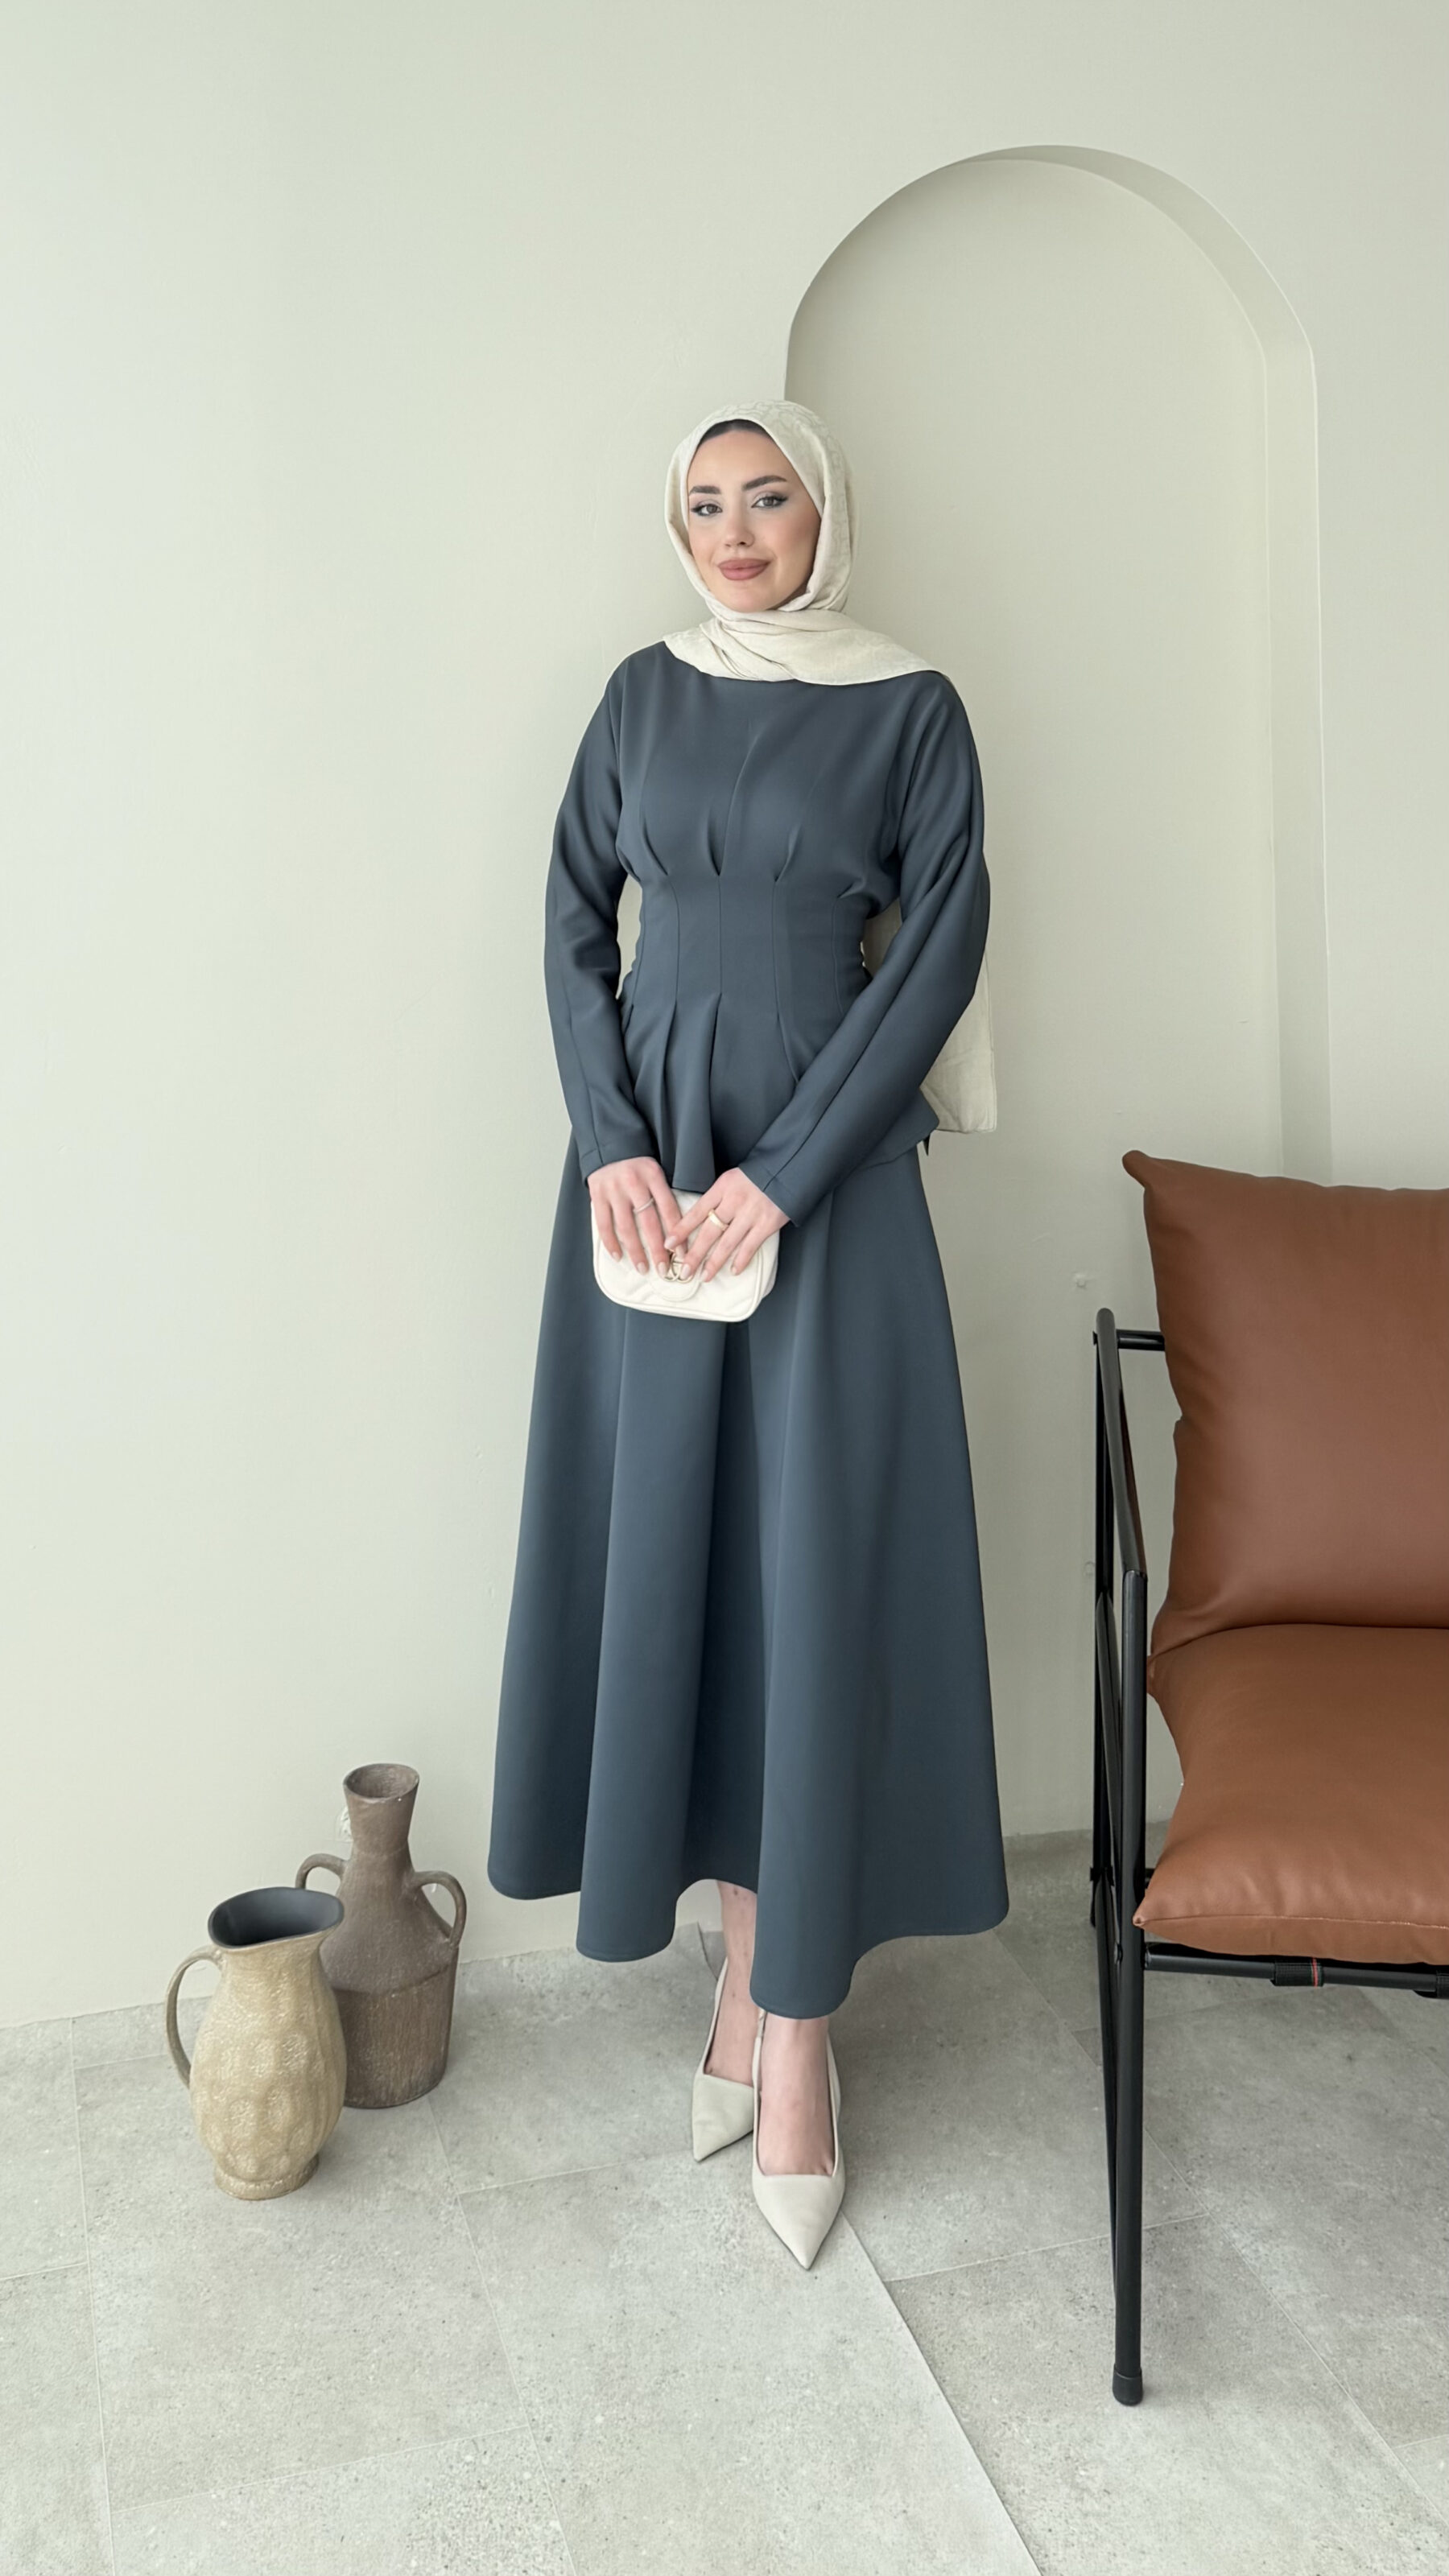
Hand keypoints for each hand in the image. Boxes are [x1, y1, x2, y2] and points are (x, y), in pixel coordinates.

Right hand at [588, 1158, 686, 1277]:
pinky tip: (618, 1256)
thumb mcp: (655, 1172)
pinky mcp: (598, 1195)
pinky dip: (611, 1243)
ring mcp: (614, 1190)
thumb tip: (677, 1230)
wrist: (609, 1145)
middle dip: (658, 1249)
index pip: (669, 1209)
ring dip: (635, 1251)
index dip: (677, 1234)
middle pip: (649, 1223)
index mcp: (653, 1176)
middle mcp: (634, 1183)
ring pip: (626, 1228)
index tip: (683, 1254)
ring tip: (643, 1267)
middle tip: (663, 1269)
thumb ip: (663, 1195)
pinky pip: (604, 1225)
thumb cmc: (636, 1164)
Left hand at [663, 1169, 787, 1282]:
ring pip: (728, 1243)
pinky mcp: (768, 1223)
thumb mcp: (732, 1179)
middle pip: (709, 1231)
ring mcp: (751, 1214)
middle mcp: (734, 1201)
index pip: (697, 1211)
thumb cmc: (757, 1175)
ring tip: (704, 1276)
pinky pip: (751, 1246)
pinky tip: (732, 1270)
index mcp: (722, 1188)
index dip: (682, 1229)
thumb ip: (717, 1197)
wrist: (787, 1169)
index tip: (669, 1243)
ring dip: (714, 1262)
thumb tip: (698, 1219)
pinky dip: (741, 1260)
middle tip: (684, 1271)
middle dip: (695, 1254)